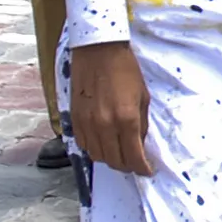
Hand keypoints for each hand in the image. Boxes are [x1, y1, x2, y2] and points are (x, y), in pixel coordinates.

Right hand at [69, 40, 159, 175]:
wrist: (98, 50)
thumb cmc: (125, 70)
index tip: (146, 170)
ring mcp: (87, 123)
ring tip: (119, 153)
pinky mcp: (75, 119)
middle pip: (115, 161)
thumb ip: (141, 124)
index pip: (133, 158)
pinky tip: (103, 141)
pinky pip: (84, 144)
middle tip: (134, 163)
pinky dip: (94, 148)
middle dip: (127, 166)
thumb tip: (139, 145)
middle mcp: (105, 125)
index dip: (142, 169)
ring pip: (97, 156)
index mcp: (126, 119)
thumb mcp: (143, 97)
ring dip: (110, 159)